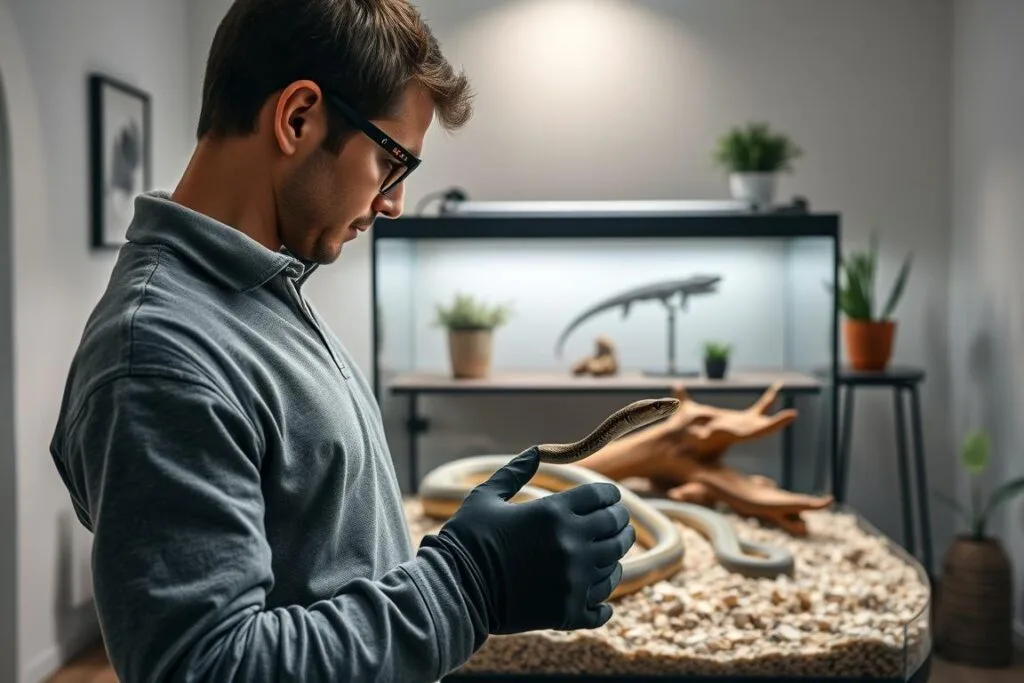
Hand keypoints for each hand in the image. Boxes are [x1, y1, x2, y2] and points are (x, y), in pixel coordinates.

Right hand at [422, 447, 634, 633]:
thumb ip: (513, 473)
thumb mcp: (485, 498)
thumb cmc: (466, 540)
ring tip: (607, 556)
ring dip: (614, 558)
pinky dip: (604, 600)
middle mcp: (570, 544)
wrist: (454, 591)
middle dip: (620, 523)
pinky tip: (600, 598)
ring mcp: (572, 580)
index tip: (608, 499)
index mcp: (553, 512)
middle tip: (618, 524)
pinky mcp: (567, 612)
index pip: (602, 496)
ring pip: (614, 565)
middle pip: (616, 528)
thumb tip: (535, 452)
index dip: (609, 495)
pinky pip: (602, 606)